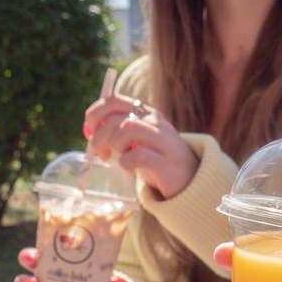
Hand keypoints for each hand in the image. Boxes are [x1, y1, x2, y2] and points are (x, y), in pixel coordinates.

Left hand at [83, 93, 199, 199]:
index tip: (89, 132)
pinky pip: (138, 156)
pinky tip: (130, 168)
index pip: (113, 100)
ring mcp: (164, 141)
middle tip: (102, 154)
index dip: (94, 114)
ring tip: (118, 158)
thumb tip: (89, 130)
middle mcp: (156, 122)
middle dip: (99, 137)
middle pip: (115, 117)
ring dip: (114, 145)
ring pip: (127, 128)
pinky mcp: (167, 163)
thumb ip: (117, 132)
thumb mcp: (138, 141)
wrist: (192, 182)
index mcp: (147, 113)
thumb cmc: (159, 161)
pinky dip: (126, 163)